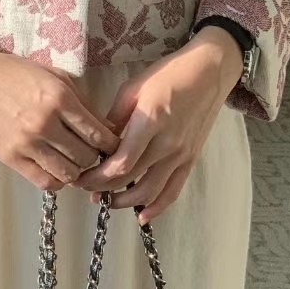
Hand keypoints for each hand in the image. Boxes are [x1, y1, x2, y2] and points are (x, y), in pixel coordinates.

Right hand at [0, 26, 120, 189]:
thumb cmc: (14, 72)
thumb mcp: (53, 76)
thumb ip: (80, 101)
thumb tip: (106, 129)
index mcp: (59, 97)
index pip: (98, 133)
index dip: (111, 144)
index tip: (112, 146)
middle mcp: (45, 122)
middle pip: (86, 156)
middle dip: (95, 158)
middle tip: (94, 155)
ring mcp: (26, 142)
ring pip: (68, 173)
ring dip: (77, 171)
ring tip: (75, 163)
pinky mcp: (10, 157)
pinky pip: (44, 181)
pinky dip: (57, 180)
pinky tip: (57, 169)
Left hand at [72, 27, 243, 220]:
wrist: (209, 72)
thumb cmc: (167, 75)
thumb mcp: (132, 89)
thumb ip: (114, 119)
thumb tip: (96, 143)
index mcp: (150, 122)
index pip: (121, 162)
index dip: (98, 177)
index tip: (81, 178)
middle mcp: (167, 143)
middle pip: (131, 178)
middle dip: (104, 189)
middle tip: (86, 189)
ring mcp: (181, 154)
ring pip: (150, 191)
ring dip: (125, 202)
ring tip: (106, 201)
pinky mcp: (190, 159)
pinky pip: (173, 190)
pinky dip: (157, 207)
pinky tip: (142, 216)